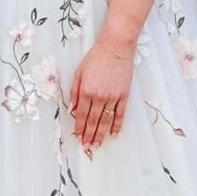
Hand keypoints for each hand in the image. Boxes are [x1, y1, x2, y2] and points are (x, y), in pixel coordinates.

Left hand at [68, 35, 133, 154]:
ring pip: (106, 120)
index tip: (78, 136)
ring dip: (101, 134)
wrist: (115, 49)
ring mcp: (113, 97)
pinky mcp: (124, 96)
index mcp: (86, 90)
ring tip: (97, 144)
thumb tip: (72, 108)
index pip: (81, 114)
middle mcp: (99, 96)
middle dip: (89, 135)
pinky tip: (113, 134)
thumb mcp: (79, 72)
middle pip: (93, 120)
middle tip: (87, 146)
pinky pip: (120, 114)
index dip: (79, 127)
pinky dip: (117, 125)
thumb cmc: (95, 58)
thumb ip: (75, 91)